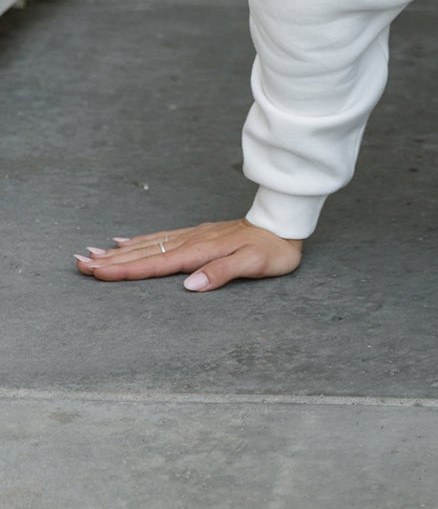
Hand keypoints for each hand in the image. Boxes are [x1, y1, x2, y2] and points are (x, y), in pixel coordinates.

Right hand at [74, 219, 303, 290]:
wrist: (285, 222)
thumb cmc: (273, 248)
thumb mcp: (254, 263)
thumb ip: (222, 272)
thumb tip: (190, 286)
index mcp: (200, 251)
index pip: (155, 263)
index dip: (125, 269)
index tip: (97, 272)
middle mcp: (191, 241)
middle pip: (144, 252)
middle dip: (110, 260)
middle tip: (79, 263)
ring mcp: (193, 236)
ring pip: (149, 243)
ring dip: (119, 250)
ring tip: (93, 253)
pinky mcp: (198, 234)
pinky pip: (161, 237)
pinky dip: (140, 240)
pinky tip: (126, 240)